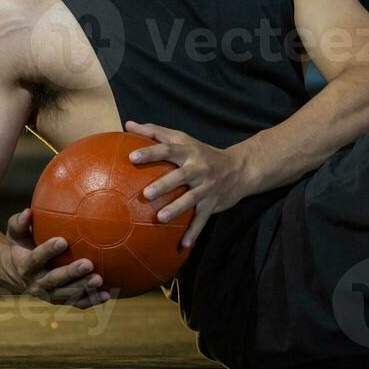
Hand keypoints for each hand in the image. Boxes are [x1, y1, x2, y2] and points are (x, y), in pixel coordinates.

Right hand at [2, 207, 110, 308]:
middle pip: (53, 280)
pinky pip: (76, 302)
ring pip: (66, 294)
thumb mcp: (15, 234)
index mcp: (25, 266)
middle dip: (70, 273)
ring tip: (99, 280)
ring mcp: (49, 294)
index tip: (63, 241)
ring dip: (83, 288)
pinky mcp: (61, 300)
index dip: (48, 251)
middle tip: (88, 264)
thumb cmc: (21, 245)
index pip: (36, 259)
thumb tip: (28, 212)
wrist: (16, 274)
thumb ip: (19, 223)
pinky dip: (91, 300)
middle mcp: (36, 283)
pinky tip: (107, 294)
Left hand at [126, 120, 253, 248]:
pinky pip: (202, 219)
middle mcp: (199, 168)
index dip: (151, 152)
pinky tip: (183, 245)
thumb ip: (155, 132)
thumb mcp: (184, 139)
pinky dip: (194, 232)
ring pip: (191, 198)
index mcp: (189, 152)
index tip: (132, 157)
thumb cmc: (203, 153)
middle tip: (146, 194)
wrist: (240, 168)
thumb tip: (128, 124)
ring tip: (161, 218)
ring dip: (177, 208)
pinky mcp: (213, 203)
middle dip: (164, 185)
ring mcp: (207, 187)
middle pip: (180, 176)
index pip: (168, 150)